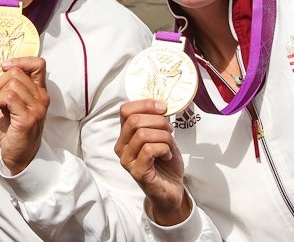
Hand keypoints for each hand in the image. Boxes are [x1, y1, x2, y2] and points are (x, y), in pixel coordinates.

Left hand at [0, 57, 48, 174]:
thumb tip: (4, 67)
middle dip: (1, 81)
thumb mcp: (16, 102)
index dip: (20, 61)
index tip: (6, 67)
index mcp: (40, 91)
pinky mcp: (27, 118)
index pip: (38, 64)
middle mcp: (42, 98)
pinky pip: (8, 97)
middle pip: (17, 72)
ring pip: (12, 84)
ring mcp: (36, 108)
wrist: (20, 155)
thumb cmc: (15, 128)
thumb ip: (14, 85)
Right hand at [115, 99, 188, 224]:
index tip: (163, 107)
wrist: (171, 189)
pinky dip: (164, 149)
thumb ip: (156, 121)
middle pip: (134, 120)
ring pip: (143, 134)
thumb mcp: (161, 136)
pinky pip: (149, 150)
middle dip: (158, 121)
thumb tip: (160, 104)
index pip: (125, 110)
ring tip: (169, 145)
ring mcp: (127, 160)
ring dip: (164, 137)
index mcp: (125, 134)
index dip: (145, 104)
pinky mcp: (137, 171)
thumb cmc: (165, 162)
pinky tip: (167, 156)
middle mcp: (122, 146)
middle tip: (169, 130)